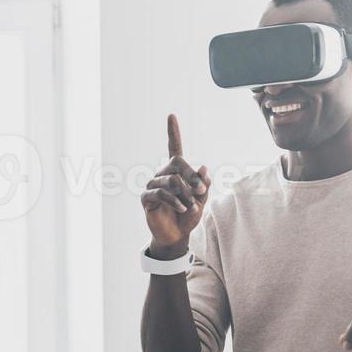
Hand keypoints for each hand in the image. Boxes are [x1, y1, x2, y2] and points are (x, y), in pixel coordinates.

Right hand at [141, 113, 210, 257]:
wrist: (177, 236)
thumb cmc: (188, 216)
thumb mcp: (202, 200)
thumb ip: (204, 184)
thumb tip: (203, 167)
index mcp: (176, 171)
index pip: (173, 147)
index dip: (173, 132)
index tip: (171, 116)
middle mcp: (163, 174)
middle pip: (177, 163)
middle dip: (192, 177)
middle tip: (201, 193)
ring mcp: (153, 185)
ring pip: (171, 180)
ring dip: (186, 194)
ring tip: (192, 207)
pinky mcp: (147, 198)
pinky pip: (161, 193)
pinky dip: (175, 201)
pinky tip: (183, 208)